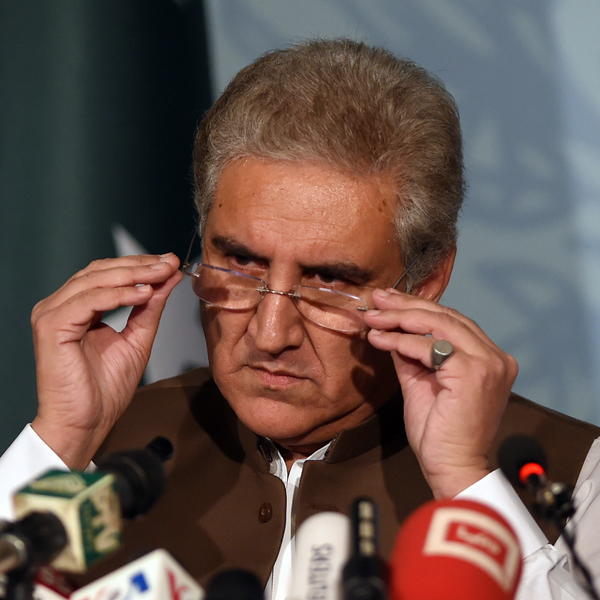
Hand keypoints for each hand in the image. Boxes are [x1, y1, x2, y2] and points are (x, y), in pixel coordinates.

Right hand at [30, 254, 181, 468]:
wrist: (87, 423)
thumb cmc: (105, 388)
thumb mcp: (137, 338)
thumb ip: (149, 307)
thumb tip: (168, 278)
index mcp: (77, 307)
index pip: (107, 273)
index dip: (140, 264)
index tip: (171, 262)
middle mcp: (60, 306)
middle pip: (100, 270)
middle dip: (139, 264)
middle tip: (169, 262)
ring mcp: (52, 314)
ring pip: (94, 280)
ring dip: (132, 274)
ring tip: (161, 274)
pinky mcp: (51, 327)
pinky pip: (88, 301)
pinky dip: (118, 294)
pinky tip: (143, 293)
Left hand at [365, 288, 517, 497]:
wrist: (452, 468)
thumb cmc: (439, 432)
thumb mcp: (421, 382)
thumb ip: (411, 354)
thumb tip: (390, 328)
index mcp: (488, 358)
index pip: (450, 321)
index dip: (417, 307)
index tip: (388, 301)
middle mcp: (495, 356)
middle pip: (445, 316)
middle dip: (406, 305)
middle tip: (377, 298)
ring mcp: (488, 363)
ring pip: (437, 325)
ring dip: (399, 318)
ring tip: (372, 316)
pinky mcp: (473, 373)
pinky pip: (429, 347)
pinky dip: (401, 340)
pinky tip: (379, 338)